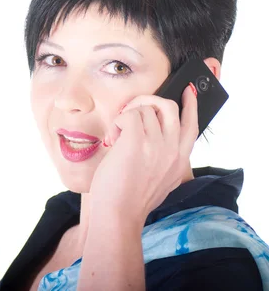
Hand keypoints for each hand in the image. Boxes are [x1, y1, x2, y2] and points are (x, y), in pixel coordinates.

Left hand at [89, 84, 198, 223]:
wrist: (119, 214)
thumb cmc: (131, 199)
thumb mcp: (161, 180)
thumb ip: (164, 159)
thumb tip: (153, 134)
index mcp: (180, 160)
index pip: (192, 124)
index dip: (190, 104)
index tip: (188, 90)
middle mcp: (172, 149)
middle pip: (168, 107)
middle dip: (148, 100)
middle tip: (131, 110)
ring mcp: (156, 144)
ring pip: (143, 109)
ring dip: (125, 117)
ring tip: (117, 138)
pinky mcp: (137, 141)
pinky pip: (128, 115)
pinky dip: (117, 123)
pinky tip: (112, 140)